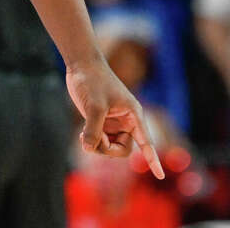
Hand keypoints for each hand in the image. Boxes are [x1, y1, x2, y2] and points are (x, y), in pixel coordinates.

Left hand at [65, 56, 164, 178]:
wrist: (81, 65)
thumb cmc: (93, 81)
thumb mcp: (94, 105)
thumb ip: (93, 129)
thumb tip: (89, 149)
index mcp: (133, 116)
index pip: (146, 142)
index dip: (153, 160)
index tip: (160, 176)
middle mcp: (126, 121)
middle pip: (123, 149)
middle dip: (108, 149)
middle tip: (93, 141)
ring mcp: (113, 123)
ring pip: (110, 147)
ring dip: (98, 146)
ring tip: (84, 135)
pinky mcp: (100, 122)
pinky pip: (99, 140)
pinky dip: (91, 141)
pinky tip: (82, 135)